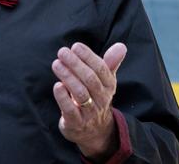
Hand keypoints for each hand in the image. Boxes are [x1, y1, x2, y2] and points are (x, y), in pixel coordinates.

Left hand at [51, 42, 126, 161]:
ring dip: (67, 77)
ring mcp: (89, 112)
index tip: (75, 46)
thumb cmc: (96, 98)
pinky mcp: (76, 122)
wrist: (96, 131)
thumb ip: (110, 63)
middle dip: (76, 64)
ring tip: (56, 64)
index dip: (88, 56)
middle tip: (62, 52)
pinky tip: (57, 86)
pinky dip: (63, 98)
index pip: (101, 69)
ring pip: (80, 93)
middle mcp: (101, 99)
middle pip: (90, 79)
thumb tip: (121, 46)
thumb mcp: (105, 81)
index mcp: (109, 86)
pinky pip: (70, 110)